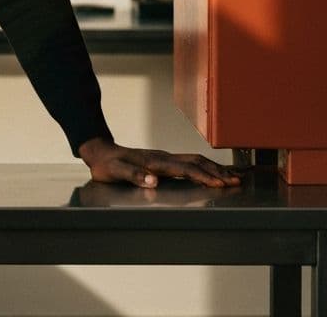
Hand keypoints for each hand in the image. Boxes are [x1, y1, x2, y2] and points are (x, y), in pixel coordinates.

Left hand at [77, 136, 243, 188]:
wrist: (99, 151)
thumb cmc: (107, 164)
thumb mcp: (116, 171)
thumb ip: (133, 175)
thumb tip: (153, 180)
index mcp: (154, 161)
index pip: (185, 168)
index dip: (203, 176)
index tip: (220, 183)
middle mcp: (162, 157)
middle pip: (195, 161)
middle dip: (217, 171)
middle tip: (237, 181)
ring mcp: (163, 158)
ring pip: (194, 160)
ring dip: (213, 168)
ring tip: (232, 176)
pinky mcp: (162, 161)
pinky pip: (187, 162)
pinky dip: (203, 167)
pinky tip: (209, 173)